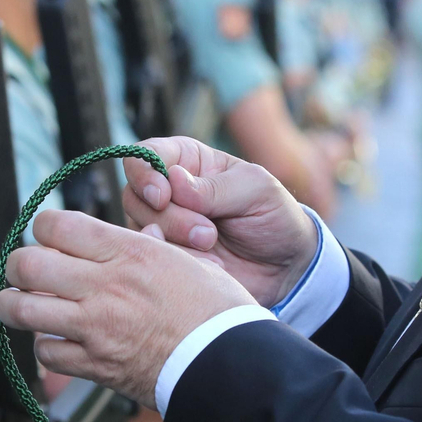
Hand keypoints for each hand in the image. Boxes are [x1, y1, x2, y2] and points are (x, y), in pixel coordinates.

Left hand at [0, 209, 255, 407]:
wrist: (232, 366)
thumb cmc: (220, 313)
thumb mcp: (192, 261)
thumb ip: (155, 245)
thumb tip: (142, 231)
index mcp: (130, 251)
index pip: (57, 225)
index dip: (44, 228)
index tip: (48, 237)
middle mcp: (105, 286)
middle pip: (26, 264)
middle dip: (18, 266)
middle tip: (25, 272)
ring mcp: (95, 328)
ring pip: (22, 308)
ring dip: (16, 306)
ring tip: (23, 305)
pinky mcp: (95, 365)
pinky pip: (46, 352)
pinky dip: (46, 347)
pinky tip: (59, 342)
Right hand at [123, 137, 319, 307]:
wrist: (285, 266)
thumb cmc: (274, 215)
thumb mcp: (256, 189)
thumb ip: (215, 187)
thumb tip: (173, 180)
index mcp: (187, 161)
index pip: (144, 155)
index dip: (145, 174)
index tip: (163, 196)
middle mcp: (168, 191)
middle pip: (136, 196)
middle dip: (170, 217)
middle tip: (208, 233)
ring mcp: (165, 225)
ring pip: (141, 229)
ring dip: (175, 241)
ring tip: (212, 246)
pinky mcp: (168, 257)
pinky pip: (154, 259)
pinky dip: (179, 262)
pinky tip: (209, 264)